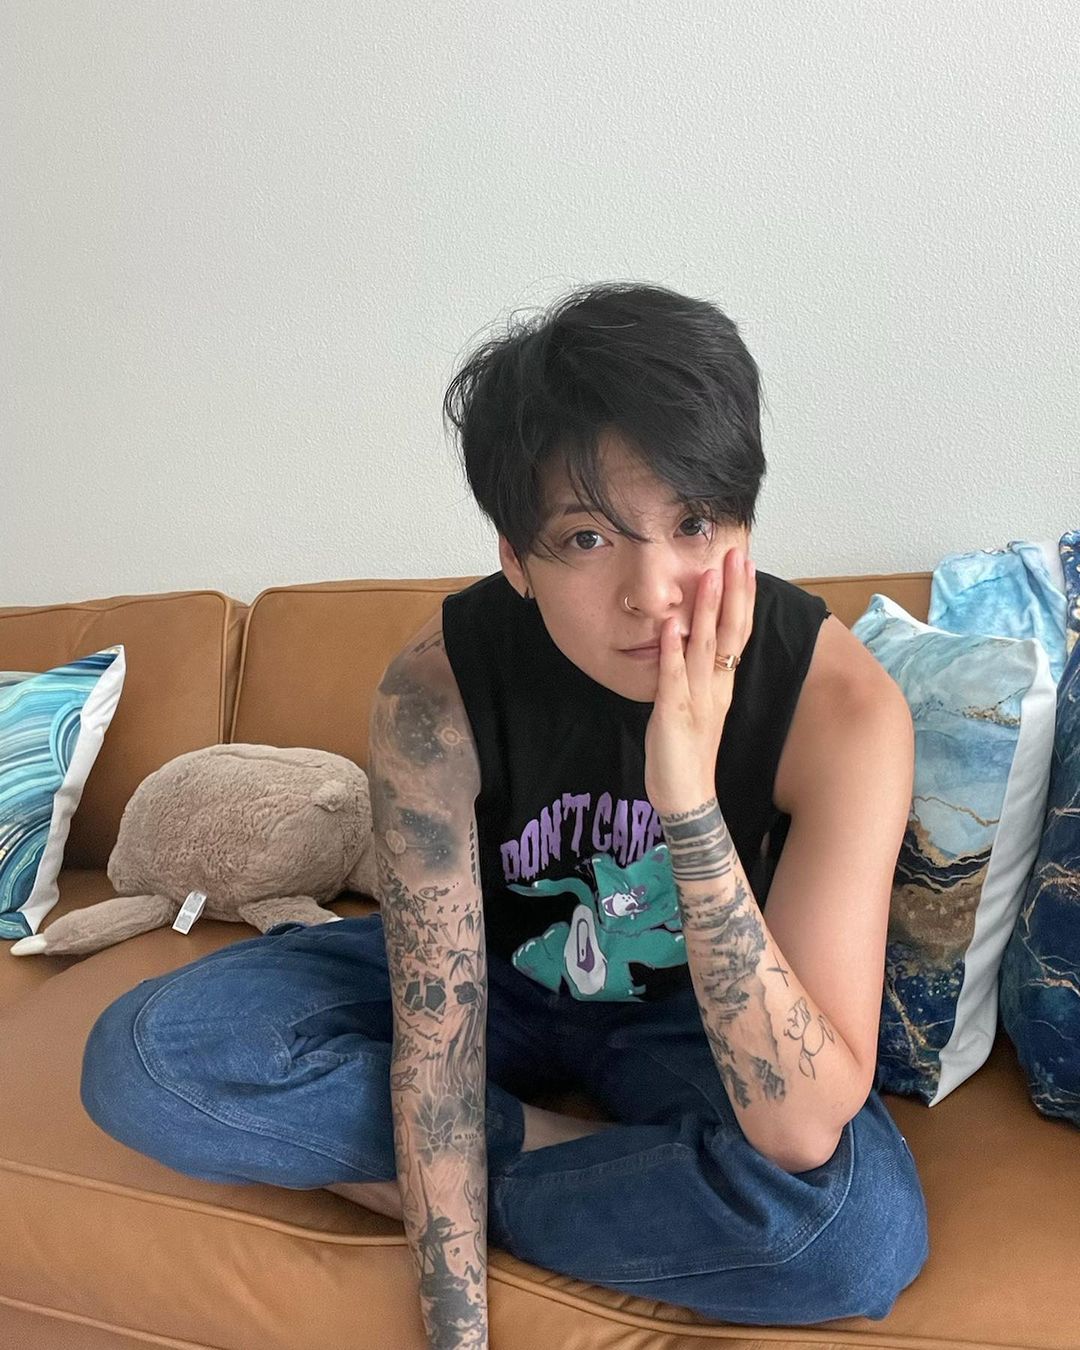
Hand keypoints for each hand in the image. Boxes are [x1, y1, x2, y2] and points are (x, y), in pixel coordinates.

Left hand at [644, 546, 756, 816]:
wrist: (687, 798)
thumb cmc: (686, 752)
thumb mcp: (696, 704)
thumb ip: (695, 673)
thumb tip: (689, 638)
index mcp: (721, 683)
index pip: (736, 632)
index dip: (741, 597)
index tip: (743, 564)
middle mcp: (715, 686)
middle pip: (729, 631)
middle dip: (733, 591)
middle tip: (737, 553)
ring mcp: (696, 699)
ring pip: (705, 647)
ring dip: (706, 610)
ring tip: (709, 574)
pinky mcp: (673, 714)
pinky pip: (673, 678)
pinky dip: (673, 651)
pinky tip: (672, 624)